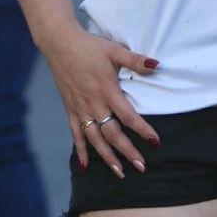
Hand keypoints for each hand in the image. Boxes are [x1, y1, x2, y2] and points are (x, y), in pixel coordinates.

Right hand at [38, 24, 161, 177]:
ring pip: (95, 139)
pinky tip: (86, 165)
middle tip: (141, 167)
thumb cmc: (89, 46)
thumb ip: (135, 60)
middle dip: (128, 152)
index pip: (128, 116)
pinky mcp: (70, 109)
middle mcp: (94, 104)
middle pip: (112, 134)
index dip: (143, 130)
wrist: (60, 44)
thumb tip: (156, 65)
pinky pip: (76, 134)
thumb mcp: (115, 50)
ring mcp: (81, 109)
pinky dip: (81, 150)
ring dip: (107, 157)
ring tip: (119, 173)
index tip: (156, 142)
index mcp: (107, 91)